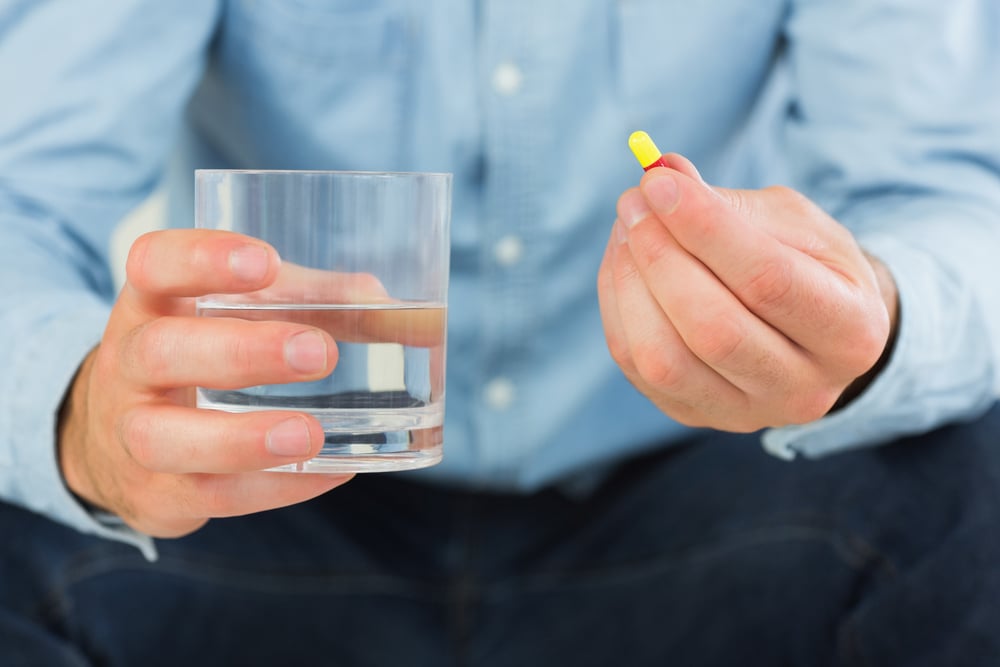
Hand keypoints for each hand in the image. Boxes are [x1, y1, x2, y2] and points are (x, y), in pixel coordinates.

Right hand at [58, 230, 352, 537]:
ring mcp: (131, 434)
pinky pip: (208, 495)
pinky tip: (324, 471)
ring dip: (240, 439)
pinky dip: (271, 488)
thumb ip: (313, 301)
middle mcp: (128, 364)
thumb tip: (391, 305)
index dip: (201, 259)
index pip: (153, 264)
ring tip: (310, 434)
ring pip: (163, 438)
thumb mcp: (239, 314)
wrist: (116, 444)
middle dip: (240, 352)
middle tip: (318, 353)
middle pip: (160, 351)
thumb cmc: (200, 357)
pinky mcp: (155, 493)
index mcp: (151, 304)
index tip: (265, 263)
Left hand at [597, 154, 898, 431]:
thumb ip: (733, 204)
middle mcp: (803, 388)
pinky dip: (618, 306)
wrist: (812, 334)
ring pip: (664, 359)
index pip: (769, 281)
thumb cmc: (805, 265)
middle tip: (635, 202)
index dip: (706, 229)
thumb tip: (664, 174)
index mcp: (850, 331)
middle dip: (662, 256)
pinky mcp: (693, 415)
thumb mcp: (795, 225)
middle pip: (714, 329)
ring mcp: (744, 413)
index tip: (660, 184)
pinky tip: (623, 263)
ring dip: (630, 283)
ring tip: (628, 229)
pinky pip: (636, 366)